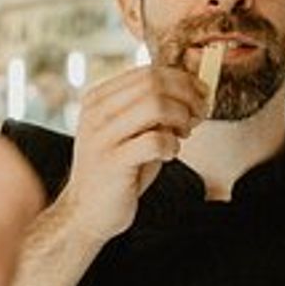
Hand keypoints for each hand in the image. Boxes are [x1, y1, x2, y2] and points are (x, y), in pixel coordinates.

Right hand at [53, 65, 205, 243]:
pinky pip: (154, 141)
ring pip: (155, 106)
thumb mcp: (130, 133)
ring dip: (181, 118)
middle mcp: (96, 112)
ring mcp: (101, 137)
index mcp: (98, 99)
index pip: (147, 72)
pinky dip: (172, 145)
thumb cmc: (116, 171)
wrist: (85, 213)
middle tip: (198, 114)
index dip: (181, 80)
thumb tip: (193, 91)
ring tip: (183, 135)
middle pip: (153, 83)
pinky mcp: (112, 162)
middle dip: (186, 96)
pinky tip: (170, 155)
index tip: (199, 96)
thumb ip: (151, 111)